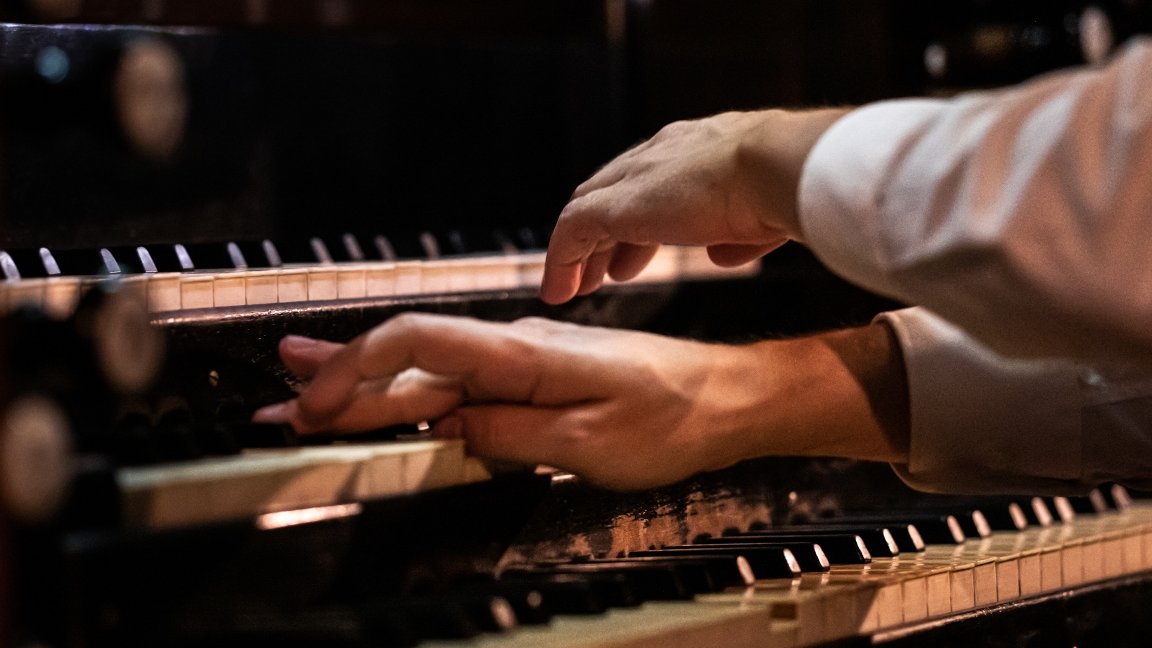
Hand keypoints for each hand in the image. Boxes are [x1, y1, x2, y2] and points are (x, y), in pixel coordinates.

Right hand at [253, 314, 907, 489]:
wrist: (723, 397)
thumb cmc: (670, 418)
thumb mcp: (591, 442)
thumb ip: (511, 433)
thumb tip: (449, 427)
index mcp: (522, 355)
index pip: (417, 345)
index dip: (357, 372)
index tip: (315, 405)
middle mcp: (513, 348)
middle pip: (409, 359)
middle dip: (339, 382)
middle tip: (278, 399)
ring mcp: (521, 361)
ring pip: (428, 372)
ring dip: (366, 387)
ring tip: (307, 389)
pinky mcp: (533, 378)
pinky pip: (459, 385)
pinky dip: (413, 394)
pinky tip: (391, 398)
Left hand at [540, 107, 849, 303]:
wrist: (779, 167)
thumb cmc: (787, 188)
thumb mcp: (761, 217)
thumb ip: (739, 236)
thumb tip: (724, 256)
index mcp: (698, 151)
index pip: (655, 182)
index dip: (642, 217)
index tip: (635, 250)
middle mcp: (661, 155)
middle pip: (615, 192)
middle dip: (606, 234)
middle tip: (601, 270)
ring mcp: (635, 177)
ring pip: (587, 210)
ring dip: (579, 251)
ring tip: (574, 287)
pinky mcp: (616, 204)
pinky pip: (571, 231)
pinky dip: (561, 261)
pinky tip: (558, 292)